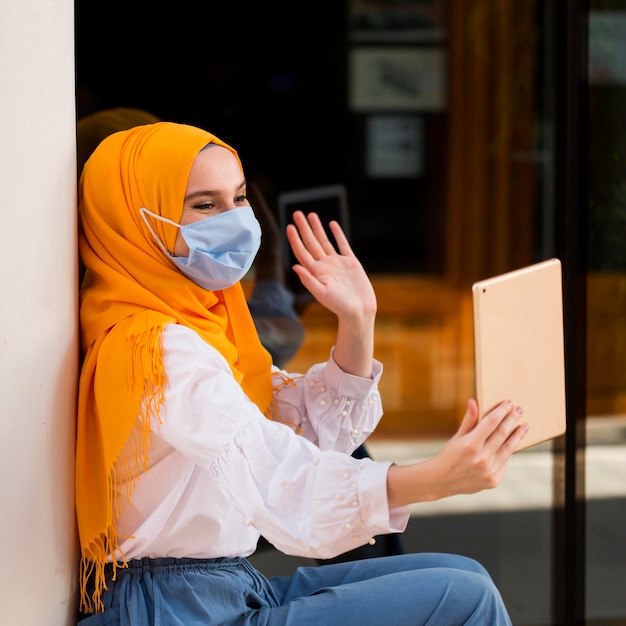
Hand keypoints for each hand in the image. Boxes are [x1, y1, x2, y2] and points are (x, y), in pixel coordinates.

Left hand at [285, 211, 375, 321]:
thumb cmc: (340, 306)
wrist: (359, 311)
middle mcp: (324, 266)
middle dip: (304, 228)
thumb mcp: (322, 294)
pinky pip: (343, 245)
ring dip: (318, 228)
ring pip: (325, 241)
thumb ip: (308, 280)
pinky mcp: (350, 263)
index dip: (295, 239)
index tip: (289, 226)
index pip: (302, 252)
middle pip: (311, 243)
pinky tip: (332, 224)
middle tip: (297, 213)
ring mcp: (337, 263)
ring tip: (311, 215)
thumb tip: (294, 267)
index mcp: (316, 272)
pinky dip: (338, 234)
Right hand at [387, 399, 528, 507]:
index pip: (491, 422)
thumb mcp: (457, 437)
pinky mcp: (493, 480)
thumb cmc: (448, 455)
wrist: (442, 481)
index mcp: (470, 444)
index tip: (509, 403)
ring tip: (524, 426)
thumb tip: (473, 401)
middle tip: (519, 410)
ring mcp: (489, 471)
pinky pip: (504, 462)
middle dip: (511, 419)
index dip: (501, 411)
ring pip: (508, 448)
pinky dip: (508, 451)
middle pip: (502, 433)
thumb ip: (469, 420)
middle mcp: (481, 458)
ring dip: (518, 435)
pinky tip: (512, 443)